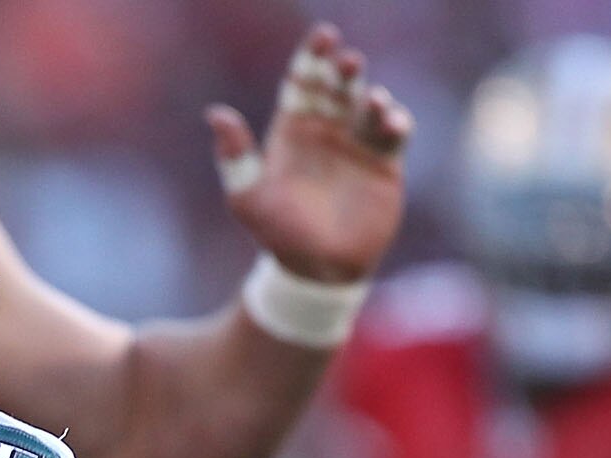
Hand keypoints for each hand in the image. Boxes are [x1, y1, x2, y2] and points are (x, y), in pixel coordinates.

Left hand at [208, 24, 412, 283]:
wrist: (316, 270)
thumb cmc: (277, 234)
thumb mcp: (248, 196)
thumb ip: (234, 156)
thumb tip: (215, 113)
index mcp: (293, 131)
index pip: (303, 83)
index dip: (312, 57)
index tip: (323, 35)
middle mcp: (326, 131)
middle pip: (337, 87)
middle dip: (343, 70)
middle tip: (347, 60)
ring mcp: (357, 145)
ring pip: (367, 105)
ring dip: (370, 94)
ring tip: (370, 98)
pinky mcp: (384, 163)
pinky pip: (395, 132)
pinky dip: (395, 121)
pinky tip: (390, 122)